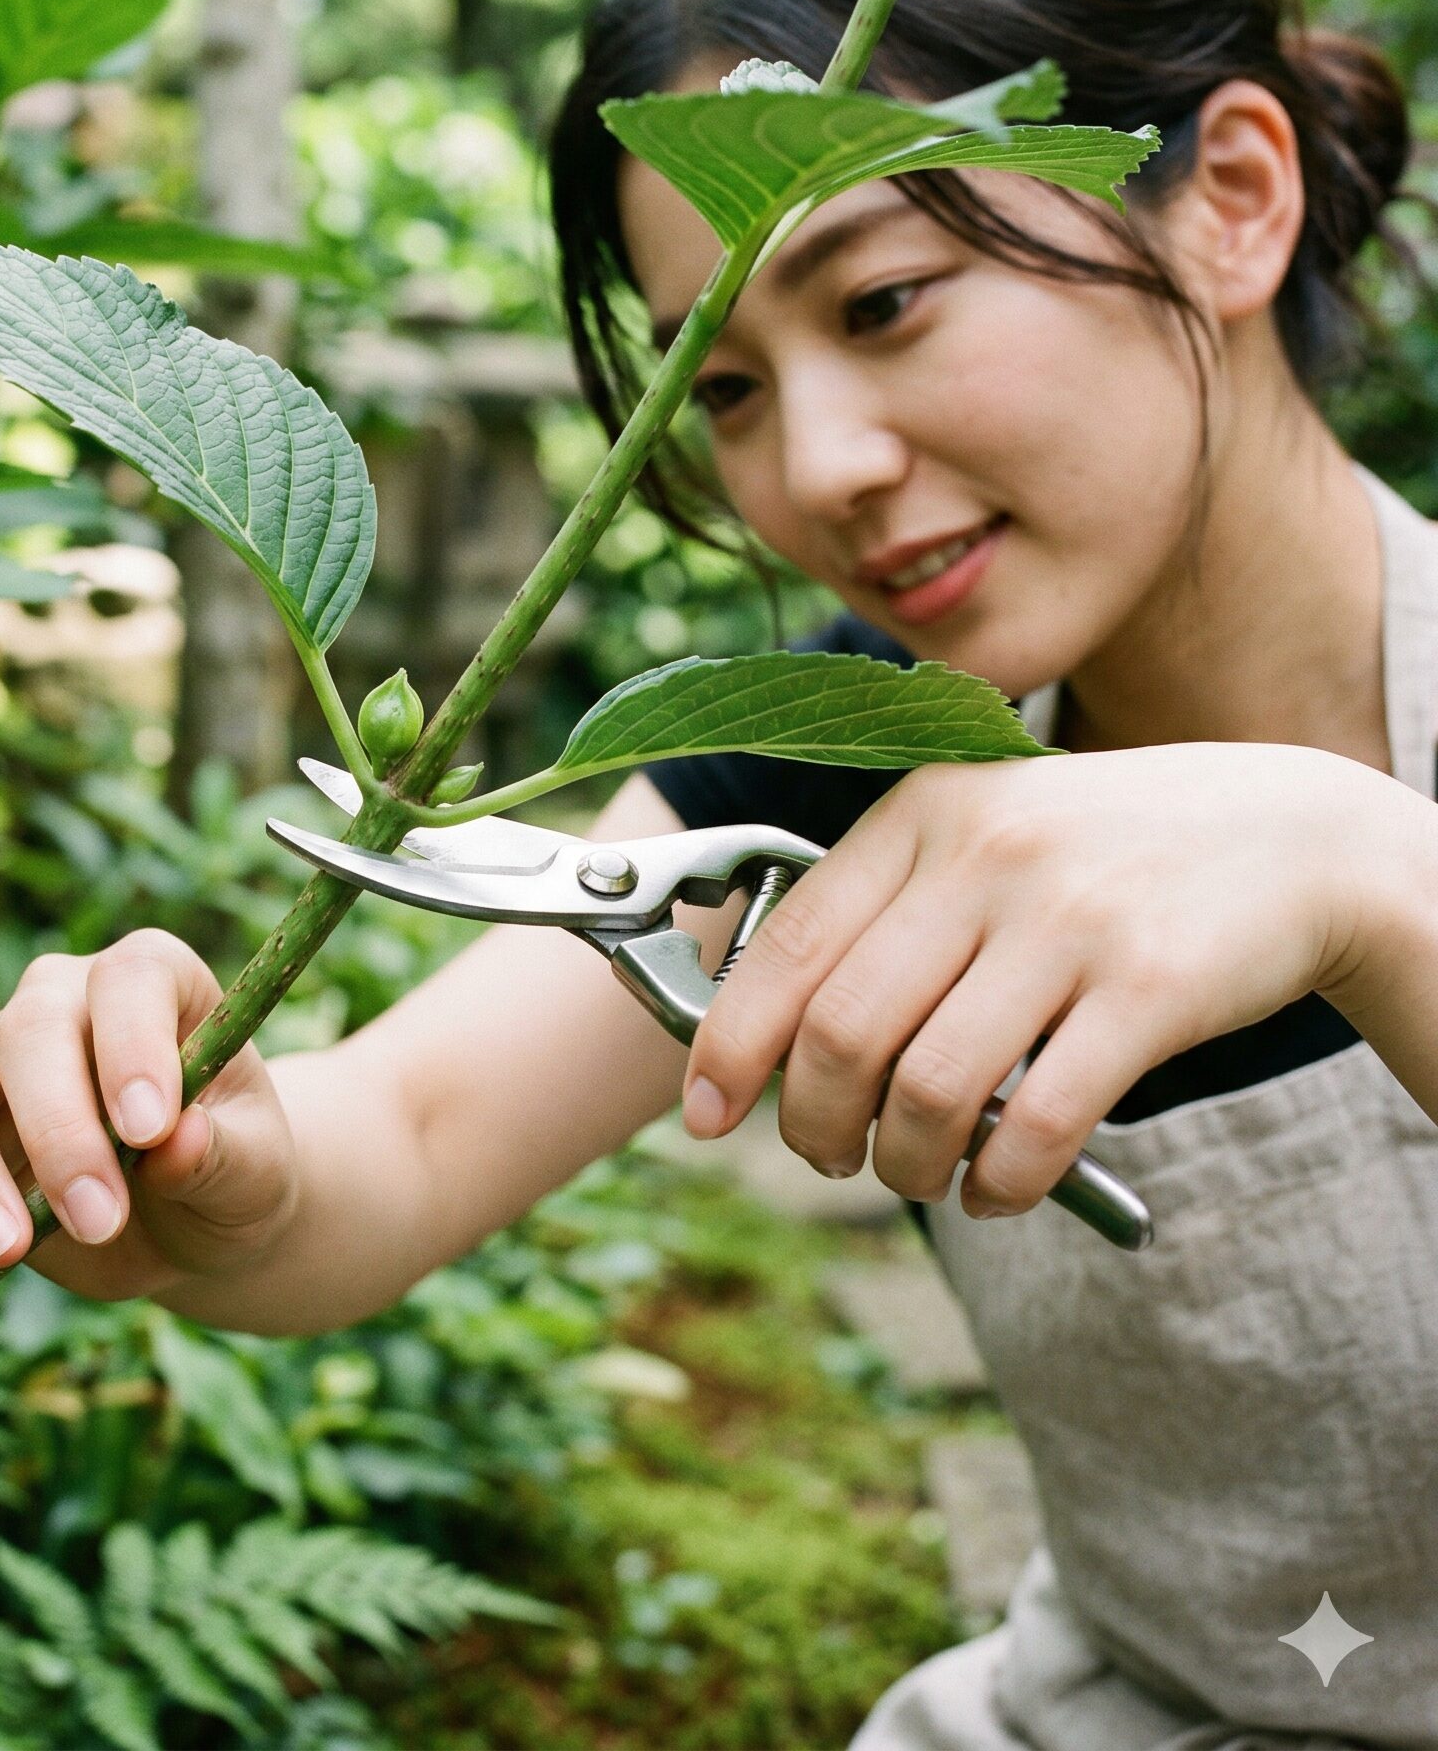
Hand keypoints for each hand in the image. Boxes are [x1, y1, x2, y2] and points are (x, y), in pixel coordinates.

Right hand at [0, 931, 299, 1298]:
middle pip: (30, 1028)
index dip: (132, 1043)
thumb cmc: (234, 1168)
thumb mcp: (256, 1168)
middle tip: (101, 1220)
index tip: (149, 1129)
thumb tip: (177, 1141)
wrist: (192, 1220)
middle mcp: (66, 998)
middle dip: (58, 1130)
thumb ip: (223, 1153)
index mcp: (156, 981)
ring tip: (7, 1250)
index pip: (131, 978)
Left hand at [682, 742, 1406, 1218]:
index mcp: (924, 813)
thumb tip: (775, 1035)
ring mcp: (1068, 918)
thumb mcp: (984, 834)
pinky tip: (996, 1188)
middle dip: (812, 1121)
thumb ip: (888, 911)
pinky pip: (1039, 1123)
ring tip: (913, 1174)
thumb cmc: (1106, 854)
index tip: (706, 1110)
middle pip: (845, 1030)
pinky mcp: (1149, 987)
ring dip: (902, 1164)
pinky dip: (998, 1183)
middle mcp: (984, 855)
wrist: (1295, 835)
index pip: (790, 945)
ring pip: (930, 1087)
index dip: (731, 1043)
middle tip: (824, 1156)